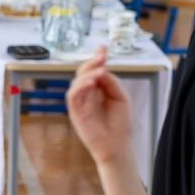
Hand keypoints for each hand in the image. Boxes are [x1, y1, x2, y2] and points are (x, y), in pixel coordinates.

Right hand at [65, 50, 134, 165]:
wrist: (118, 146)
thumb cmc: (120, 124)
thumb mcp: (120, 97)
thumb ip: (111, 82)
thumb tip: (101, 70)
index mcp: (97, 90)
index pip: (93, 71)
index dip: (96, 59)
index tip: (102, 48)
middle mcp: (87, 94)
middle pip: (82, 73)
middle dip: (91, 62)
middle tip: (102, 56)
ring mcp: (80, 103)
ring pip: (76, 82)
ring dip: (87, 74)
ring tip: (100, 71)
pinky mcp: (75, 113)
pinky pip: (73, 96)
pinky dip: (81, 86)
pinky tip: (92, 82)